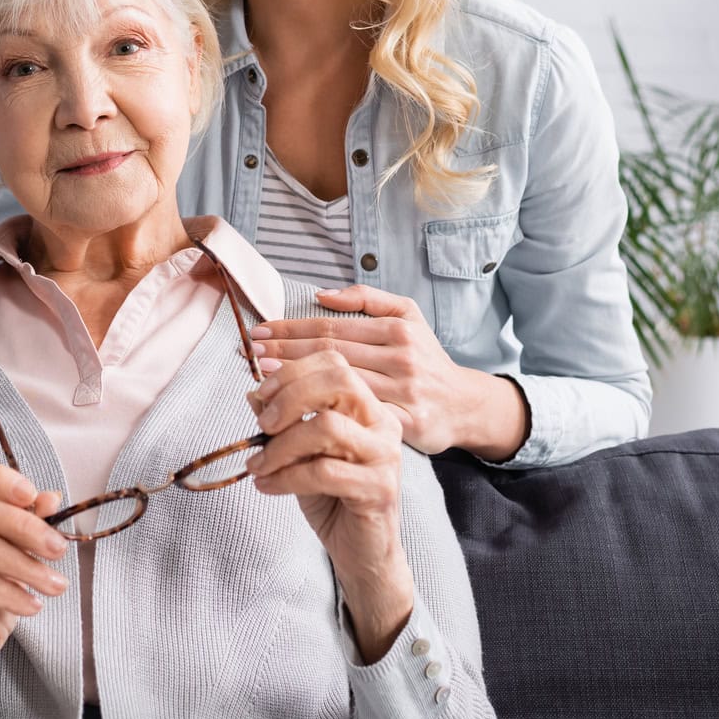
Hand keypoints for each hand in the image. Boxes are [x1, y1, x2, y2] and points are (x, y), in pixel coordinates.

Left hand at [245, 343, 414, 661]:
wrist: (360, 551)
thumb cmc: (331, 496)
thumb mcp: (299, 452)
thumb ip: (283, 420)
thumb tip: (253, 392)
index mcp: (366, 405)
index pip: (333, 363)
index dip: (290, 373)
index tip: (260, 396)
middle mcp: (381, 423)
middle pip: (337, 380)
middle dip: (289, 395)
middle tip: (262, 425)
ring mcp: (385, 455)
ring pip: (326, 425)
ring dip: (280, 445)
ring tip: (258, 465)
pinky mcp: (379, 489)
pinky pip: (324, 471)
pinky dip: (286, 477)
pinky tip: (267, 486)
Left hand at [251, 285, 528, 459]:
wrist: (465, 405)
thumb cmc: (428, 360)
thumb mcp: (410, 317)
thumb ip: (369, 299)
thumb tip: (323, 294)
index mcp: (397, 329)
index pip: (333, 327)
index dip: (293, 329)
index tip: (262, 330)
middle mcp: (400, 358)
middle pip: (331, 354)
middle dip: (286, 351)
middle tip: (253, 351)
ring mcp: (404, 392)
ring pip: (339, 387)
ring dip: (297, 384)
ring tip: (263, 381)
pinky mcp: (406, 424)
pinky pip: (359, 421)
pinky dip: (323, 419)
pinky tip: (297, 419)